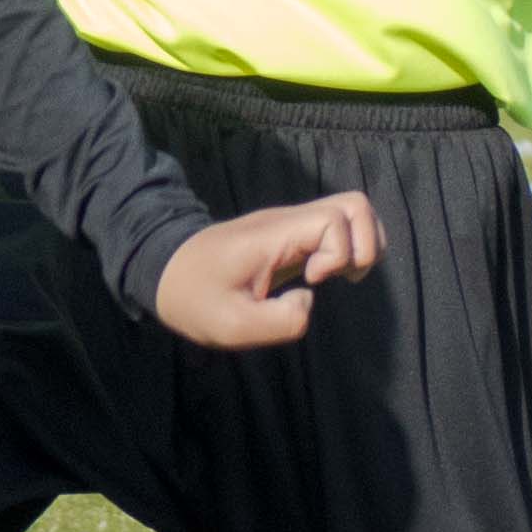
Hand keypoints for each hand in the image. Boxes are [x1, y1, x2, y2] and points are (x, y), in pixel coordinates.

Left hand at [150, 190, 376, 355]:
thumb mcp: (231, 326)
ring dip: (361, 247)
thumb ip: (280, 322)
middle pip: (355, 205)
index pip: (333, 220)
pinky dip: (347, 250)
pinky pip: (338, 227)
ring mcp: (291, 224)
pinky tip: (325, 275)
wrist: (166, 272)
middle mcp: (288, 221)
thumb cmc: (195, 298)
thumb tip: (310, 300)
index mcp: (273, 234)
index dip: (338, 255)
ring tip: (337, 277)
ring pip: (352, 212)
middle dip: (365, 246)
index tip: (310, 281)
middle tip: (340, 278)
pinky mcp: (293, 235)